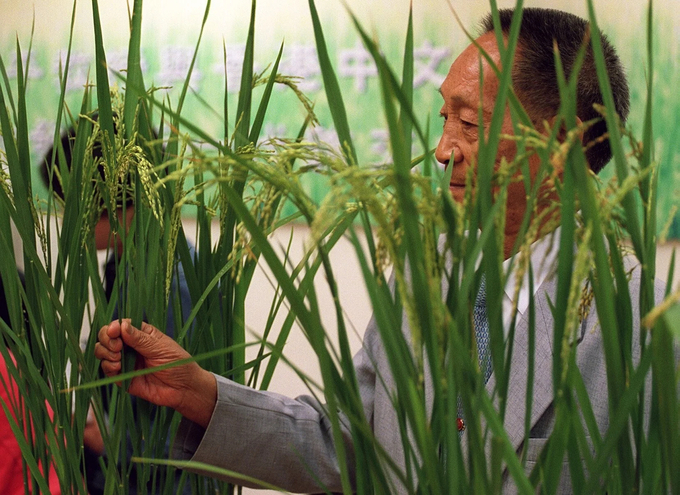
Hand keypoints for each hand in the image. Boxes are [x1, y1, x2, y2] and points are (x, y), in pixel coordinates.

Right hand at [94, 319, 215, 427]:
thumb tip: (122, 326)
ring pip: (103, 352)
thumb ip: (140, 338)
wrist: (183, 389)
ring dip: (105, 352)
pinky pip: (107, 370)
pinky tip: (118, 367)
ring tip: (118, 357)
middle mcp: (131, 346)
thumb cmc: (178, 363)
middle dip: (107, 339)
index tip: (114, 331)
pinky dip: (108, 366)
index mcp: (142, 334)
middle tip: (117, 347)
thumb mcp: (160, 347)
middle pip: (107, 337)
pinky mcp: (122, 377)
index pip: (121, 325)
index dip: (114, 327)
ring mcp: (126, 361)